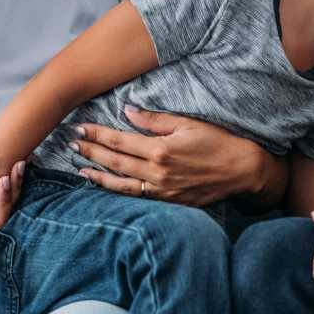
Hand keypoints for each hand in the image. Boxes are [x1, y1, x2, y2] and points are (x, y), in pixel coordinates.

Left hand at [70, 106, 273, 206]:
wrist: (241, 171)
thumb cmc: (218, 142)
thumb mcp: (188, 123)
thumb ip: (155, 120)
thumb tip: (128, 111)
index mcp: (160, 150)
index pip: (119, 141)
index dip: (97, 134)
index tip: (80, 127)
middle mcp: (157, 173)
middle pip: (114, 162)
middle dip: (90, 152)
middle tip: (72, 143)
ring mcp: (161, 190)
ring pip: (121, 184)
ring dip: (98, 176)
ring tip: (80, 170)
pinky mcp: (168, 202)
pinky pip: (136, 197)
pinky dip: (118, 192)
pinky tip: (107, 187)